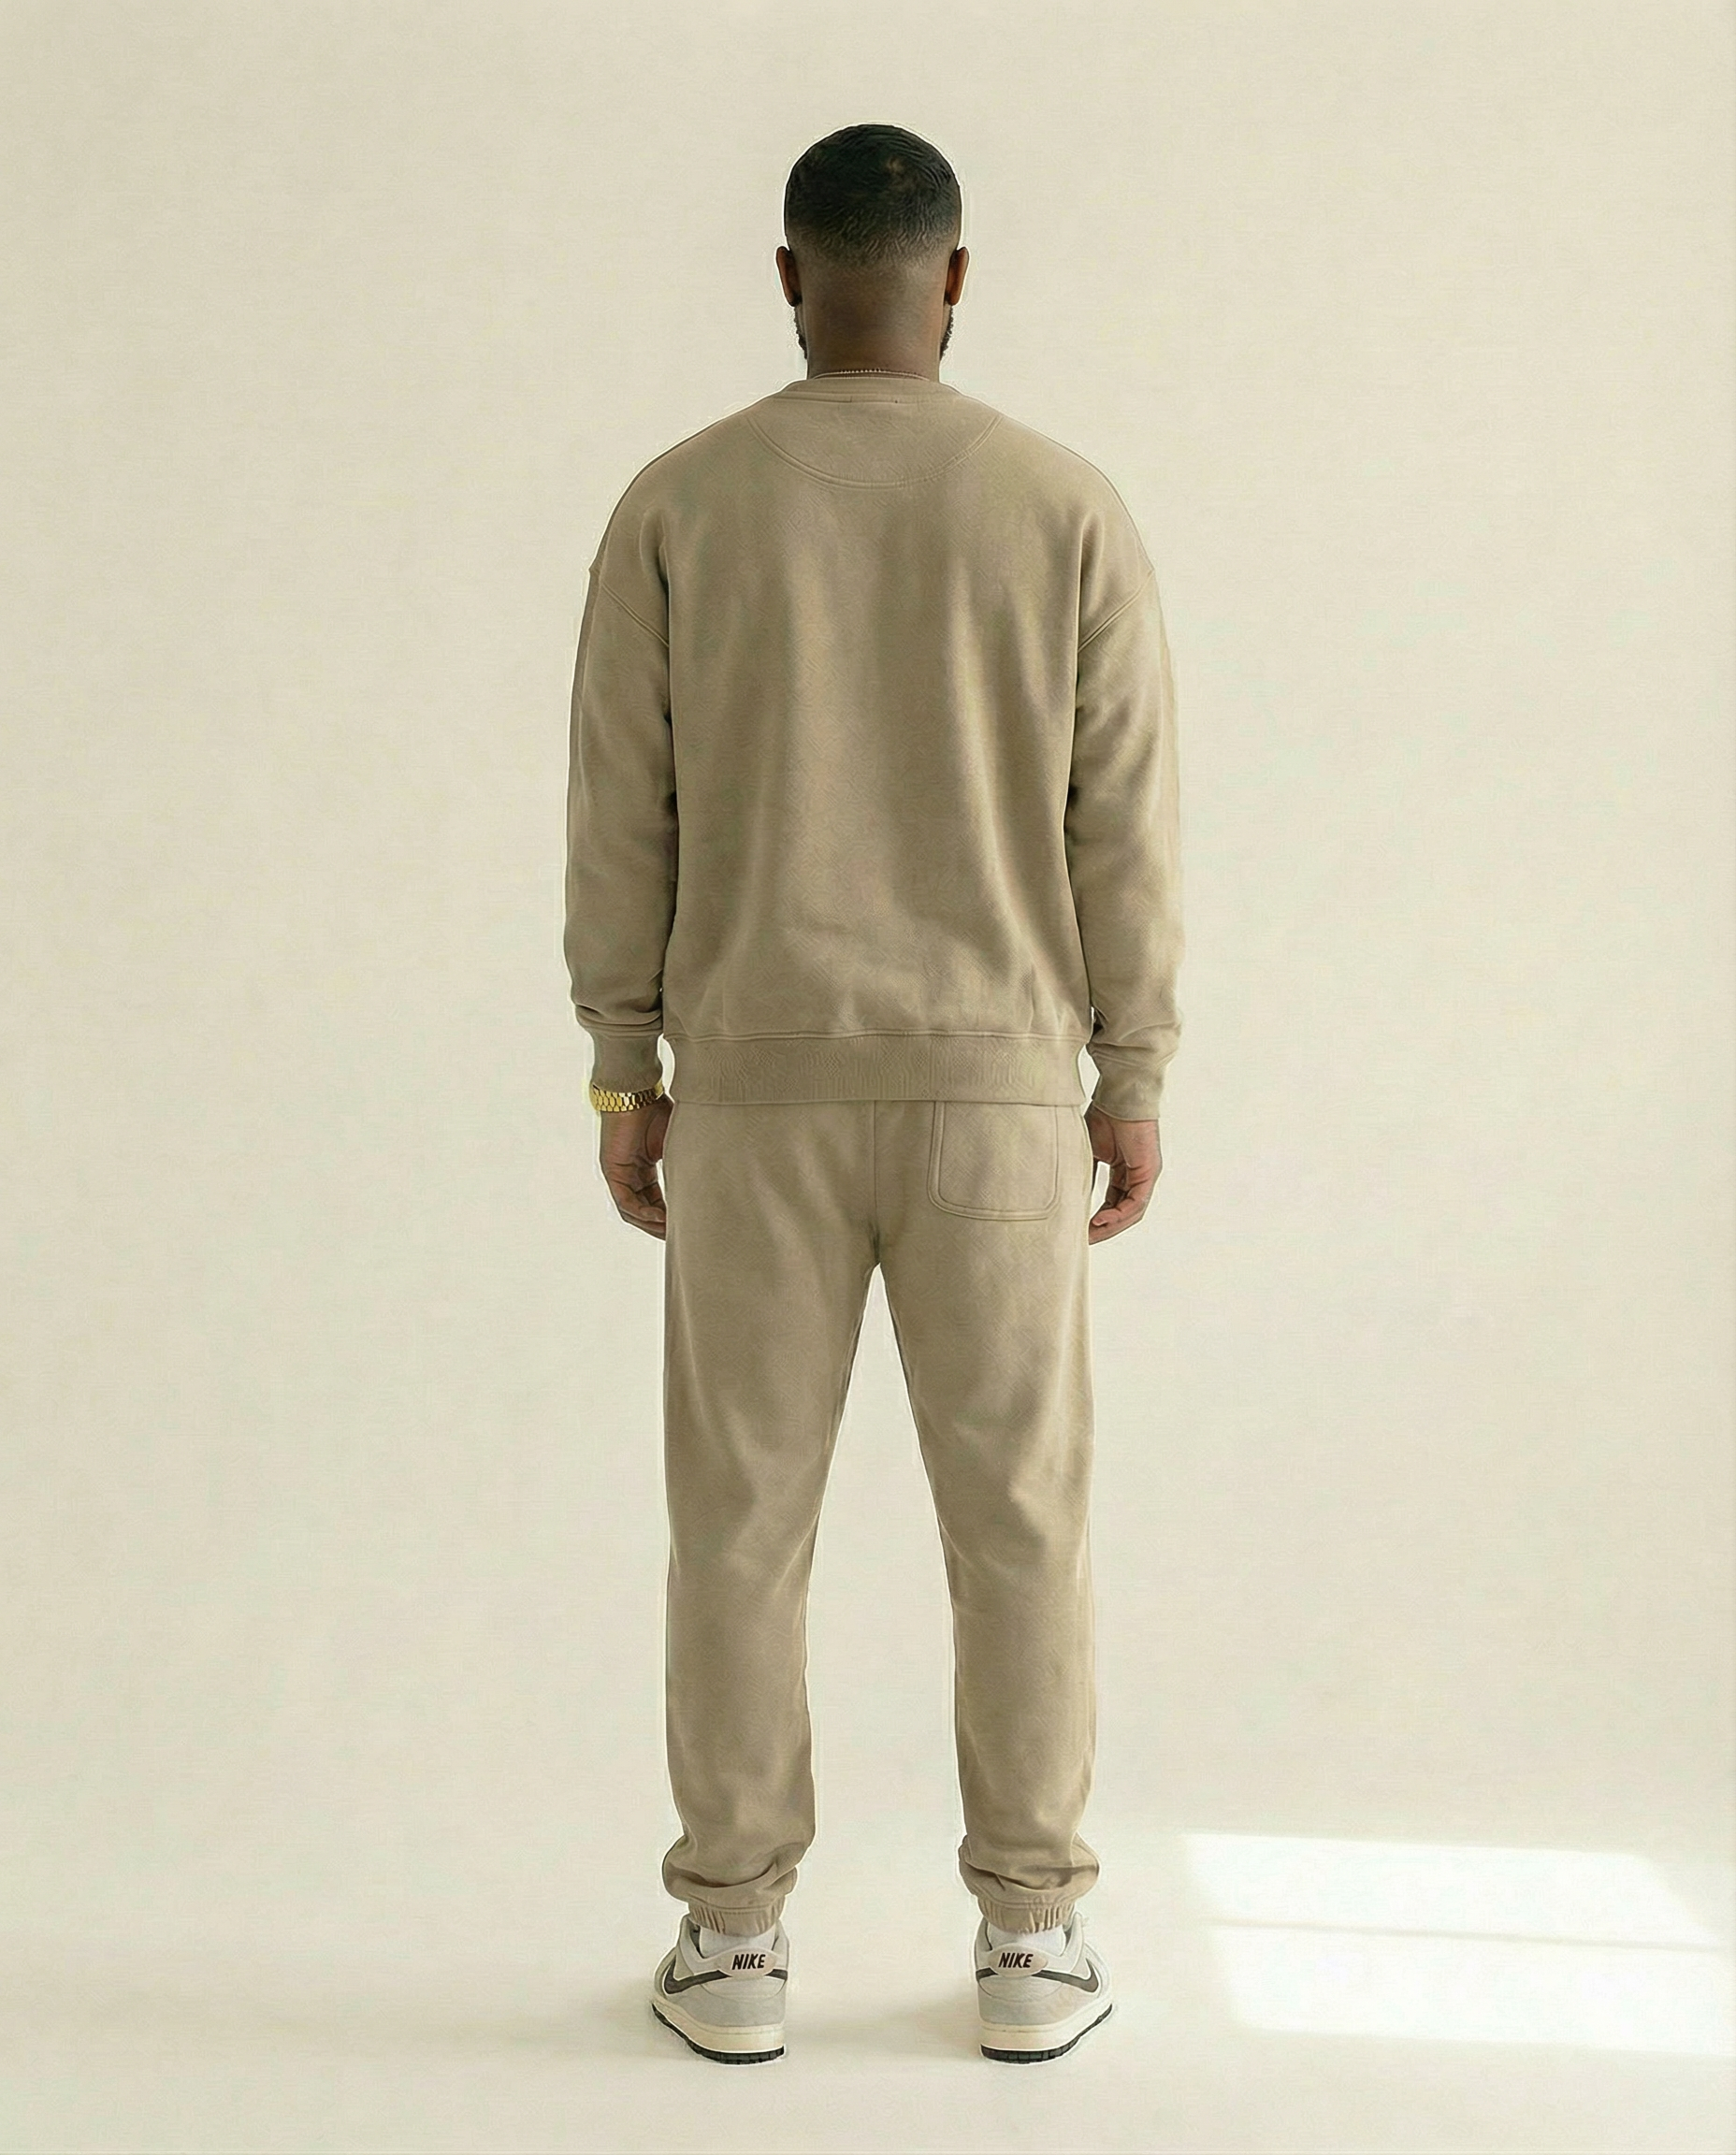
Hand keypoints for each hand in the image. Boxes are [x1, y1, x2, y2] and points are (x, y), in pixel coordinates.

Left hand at [598, 1093, 674, 1238]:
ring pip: (631, 1211)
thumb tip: (717, 1171)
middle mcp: (629, 1175)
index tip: (685, 1228)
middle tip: (678, 1239)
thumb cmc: (657, 1109)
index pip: (654, 1201)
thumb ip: (686, 1160)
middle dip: (660, 1227)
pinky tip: (659, 1218)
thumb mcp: (676, 1142)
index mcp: (643, 1169)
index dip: (669, 1216)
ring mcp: (619, 1174)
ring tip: (670, 1233)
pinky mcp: (612, 1171)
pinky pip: (625, 1201)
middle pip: (642, 1211)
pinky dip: (641, 1212)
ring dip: (650, 1224)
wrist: (636, 1092)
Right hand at [1084, 1104, 1161, 1243]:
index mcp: (1123, 1170)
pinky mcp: (1149, 1172)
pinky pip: (1136, 1203)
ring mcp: (1146, 1174)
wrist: (1118, 1095)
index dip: (1097, 1218)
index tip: (1079, 1230)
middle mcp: (1137, 1175)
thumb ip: (1084, 1175)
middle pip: (1123, 1212)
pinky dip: (1118, 1215)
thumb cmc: (1102, 1115)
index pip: (1113, 1202)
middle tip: (1083, 1241)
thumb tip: (1070, 1198)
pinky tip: (1099, 1220)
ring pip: (1131, 1212)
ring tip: (1090, 1235)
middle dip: (1104, 1228)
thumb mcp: (1088, 1152)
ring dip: (1110, 1227)